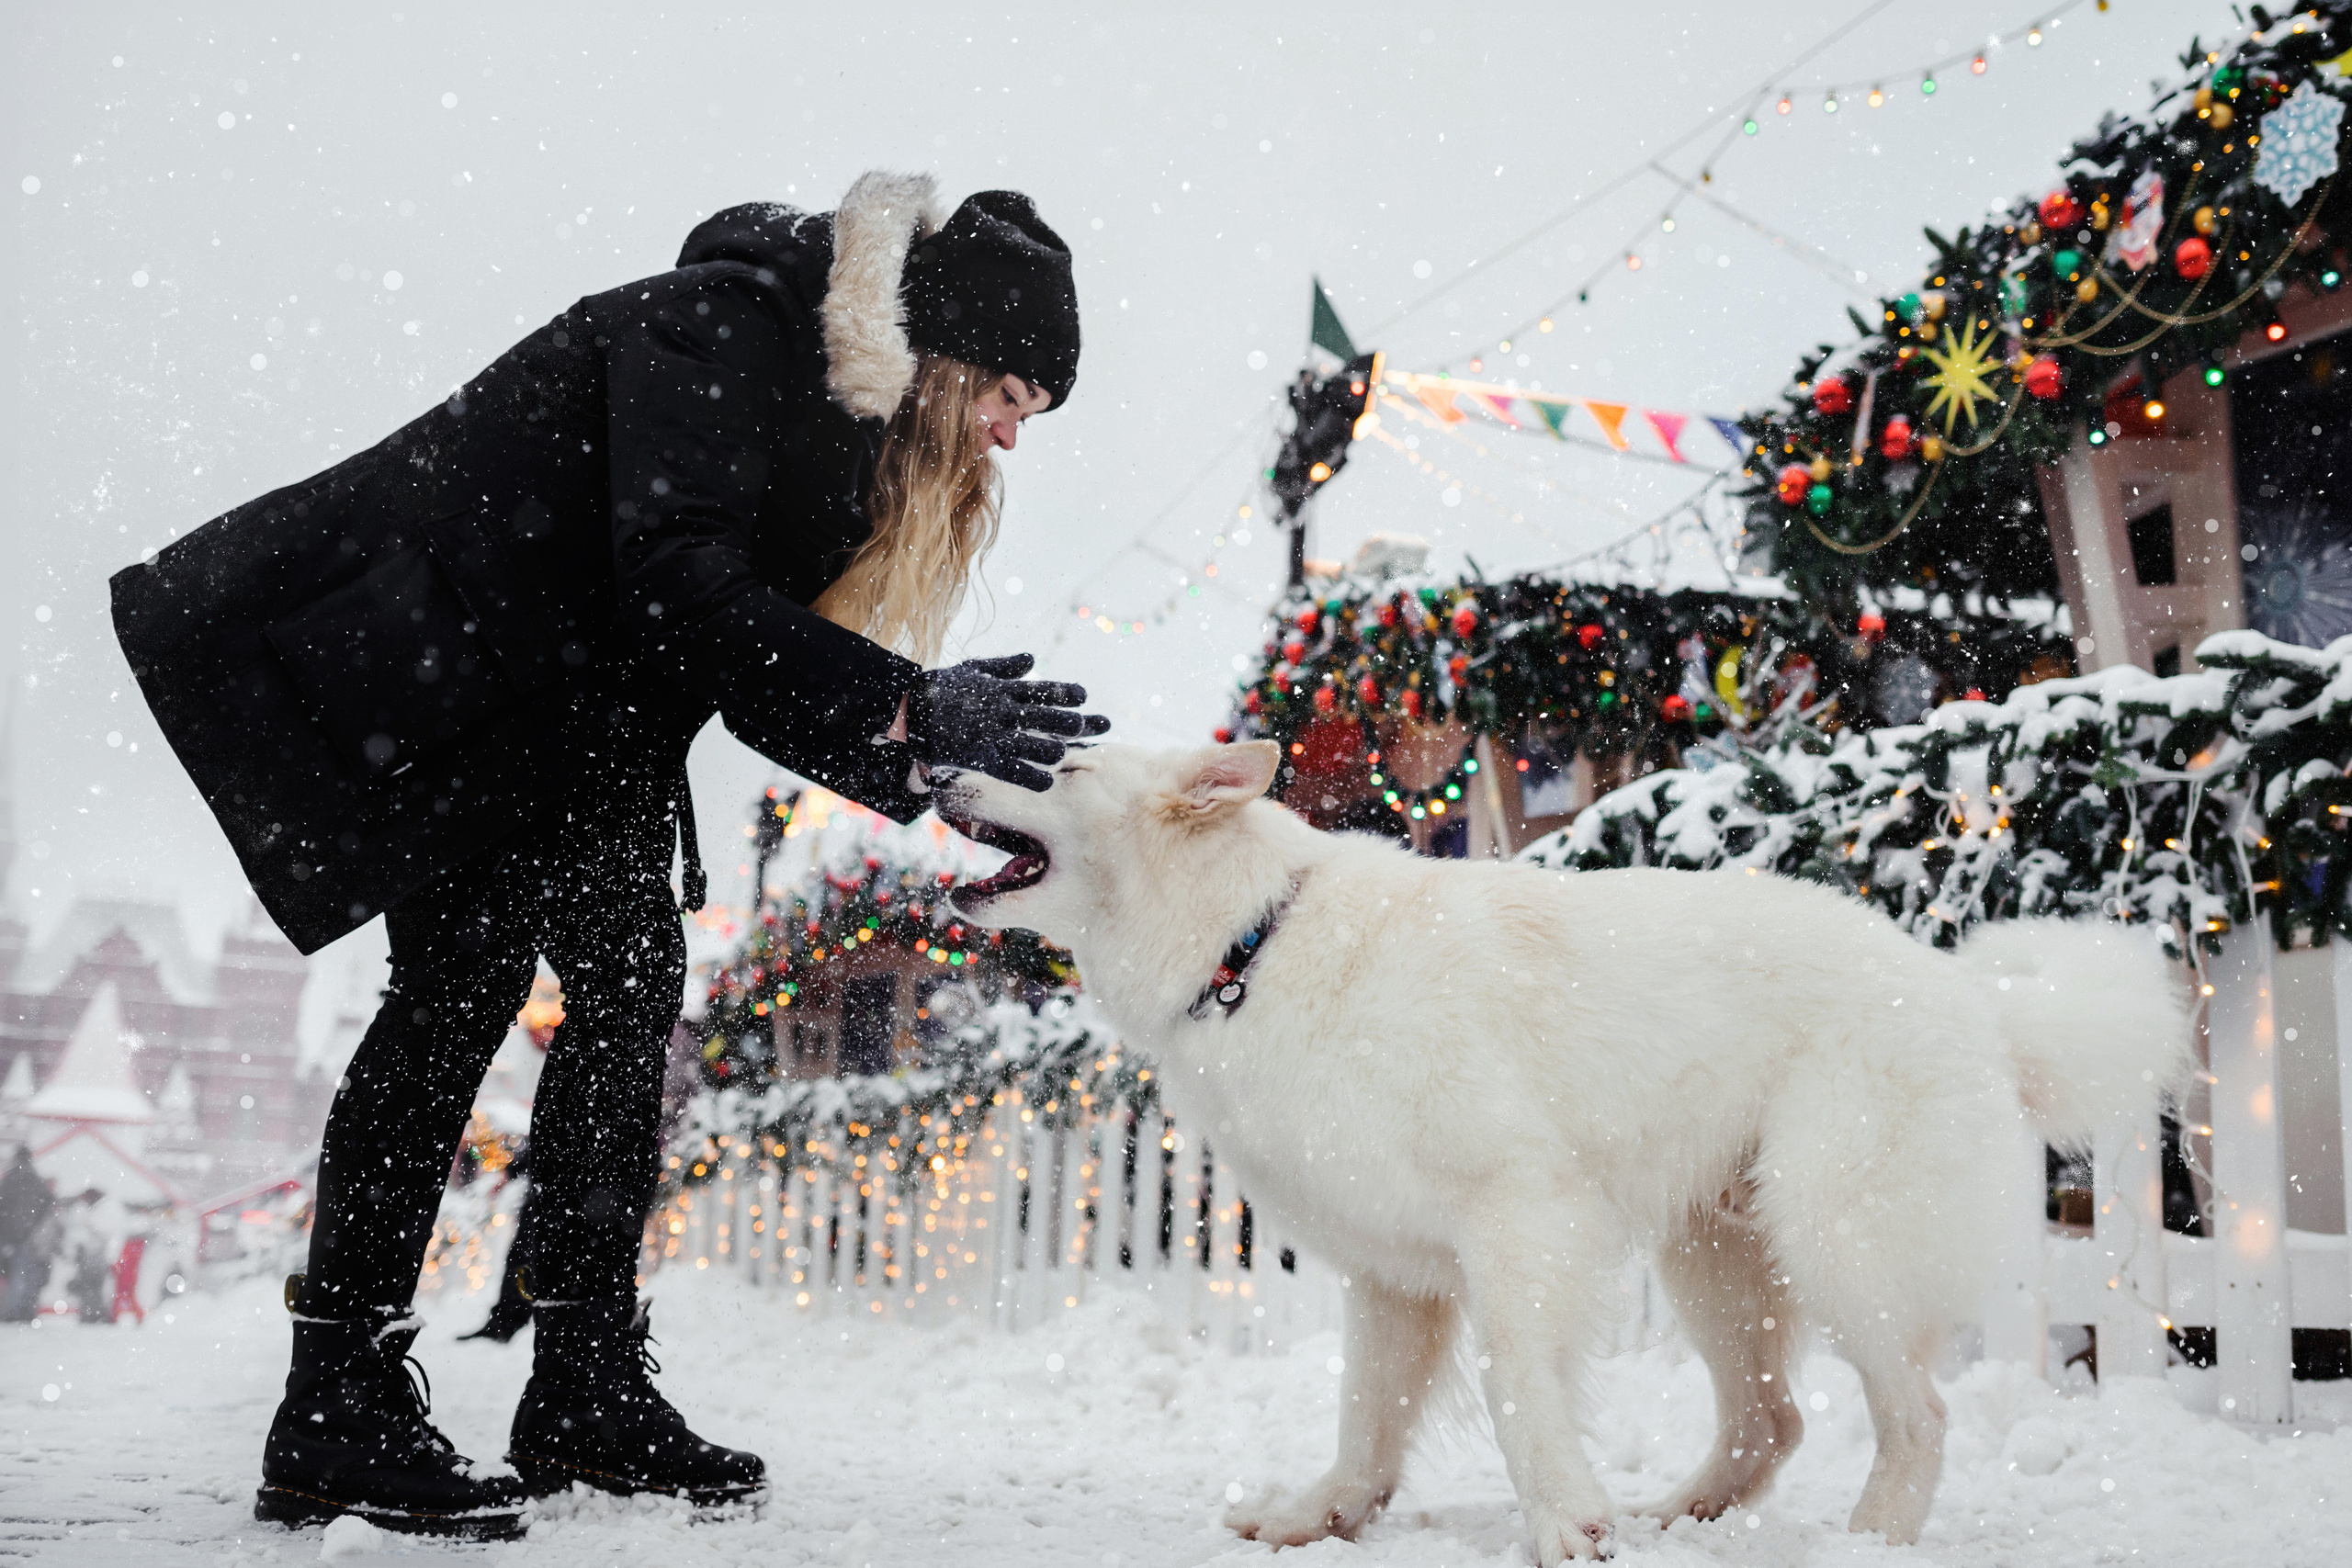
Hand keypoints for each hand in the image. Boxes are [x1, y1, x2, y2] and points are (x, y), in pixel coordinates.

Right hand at [907, 654, 1109, 790]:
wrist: (909, 710)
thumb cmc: (942, 688)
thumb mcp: (974, 670)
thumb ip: (1004, 667)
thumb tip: (1031, 658)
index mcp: (1002, 690)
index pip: (1040, 690)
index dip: (1064, 692)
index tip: (1084, 695)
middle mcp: (1001, 712)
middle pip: (1042, 716)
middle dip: (1068, 720)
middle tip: (1091, 725)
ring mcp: (991, 735)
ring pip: (1030, 743)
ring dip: (1052, 747)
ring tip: (1067, 752)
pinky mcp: (980, 756)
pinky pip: (1010, 770)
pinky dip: (1030, 777)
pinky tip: (1047, 782)